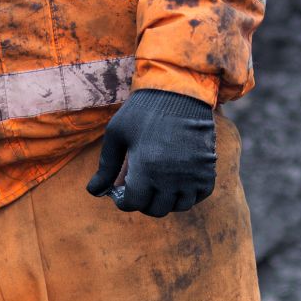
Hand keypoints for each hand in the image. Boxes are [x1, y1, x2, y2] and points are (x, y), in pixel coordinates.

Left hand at [87, 89, 217, 216]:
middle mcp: (171, 177)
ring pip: (178, 206)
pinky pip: (199, 196)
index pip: (132, 204)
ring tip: (159, 184)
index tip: (122, 189)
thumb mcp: (117, 133)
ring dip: (166, 200)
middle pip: (155, 209)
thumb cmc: (144, 110)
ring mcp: (192, 175)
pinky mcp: (207, 169)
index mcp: (146, 168)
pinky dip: (188, 194)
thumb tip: (93, 191)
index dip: (123, 199)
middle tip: (140, 186)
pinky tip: (178, 181)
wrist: (180, 91)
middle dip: (143, 201)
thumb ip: (105, 166)